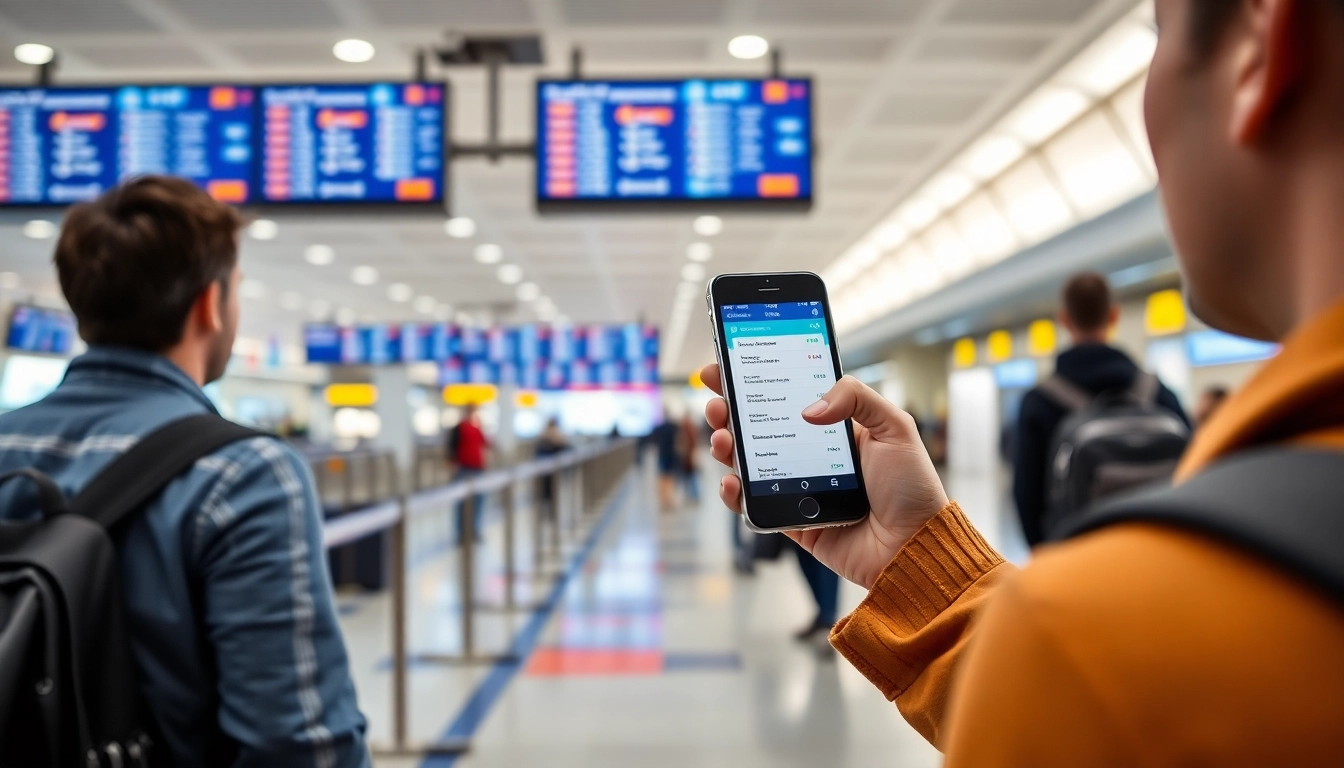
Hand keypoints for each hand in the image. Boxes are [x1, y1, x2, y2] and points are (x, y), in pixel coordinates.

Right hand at [701, 364, 948, 589]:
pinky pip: (754, 504)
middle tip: (716, 402)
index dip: (757, 380)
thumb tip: (806, 409)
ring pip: (750, 462)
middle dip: (731, 411)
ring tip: (721, 438)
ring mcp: (799, 487)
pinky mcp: (792, 520)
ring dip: (726, 447)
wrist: (913, 546)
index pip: (788, 396)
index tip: (728, 365)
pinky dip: (735, 492)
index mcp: (835, 428)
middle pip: (760, 426)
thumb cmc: (912, 488)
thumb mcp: (895, 427)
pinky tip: (731, 481)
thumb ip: (855, 398)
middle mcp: (812, 455)